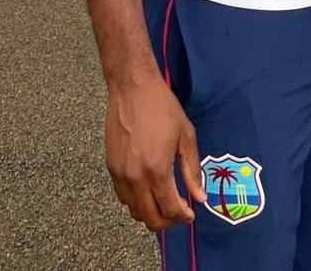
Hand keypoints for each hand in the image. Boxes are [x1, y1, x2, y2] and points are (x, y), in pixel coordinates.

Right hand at [105, 77, 205, 230]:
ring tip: (164, 204)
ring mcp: (119, 173)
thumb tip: (200, 198)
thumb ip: (192, 170)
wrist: (132, 87)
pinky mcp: (110, 167)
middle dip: (167, 222)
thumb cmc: (162, 107)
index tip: (191, 214)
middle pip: (150, 218)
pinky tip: (147, 191)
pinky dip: (135, 202)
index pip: (169, 209)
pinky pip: (122, 197)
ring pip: (134, 211)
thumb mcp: (185, 136)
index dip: (183, 217)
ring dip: (150, 214)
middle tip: (179, 214)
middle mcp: (135, 177)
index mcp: (156, 170)